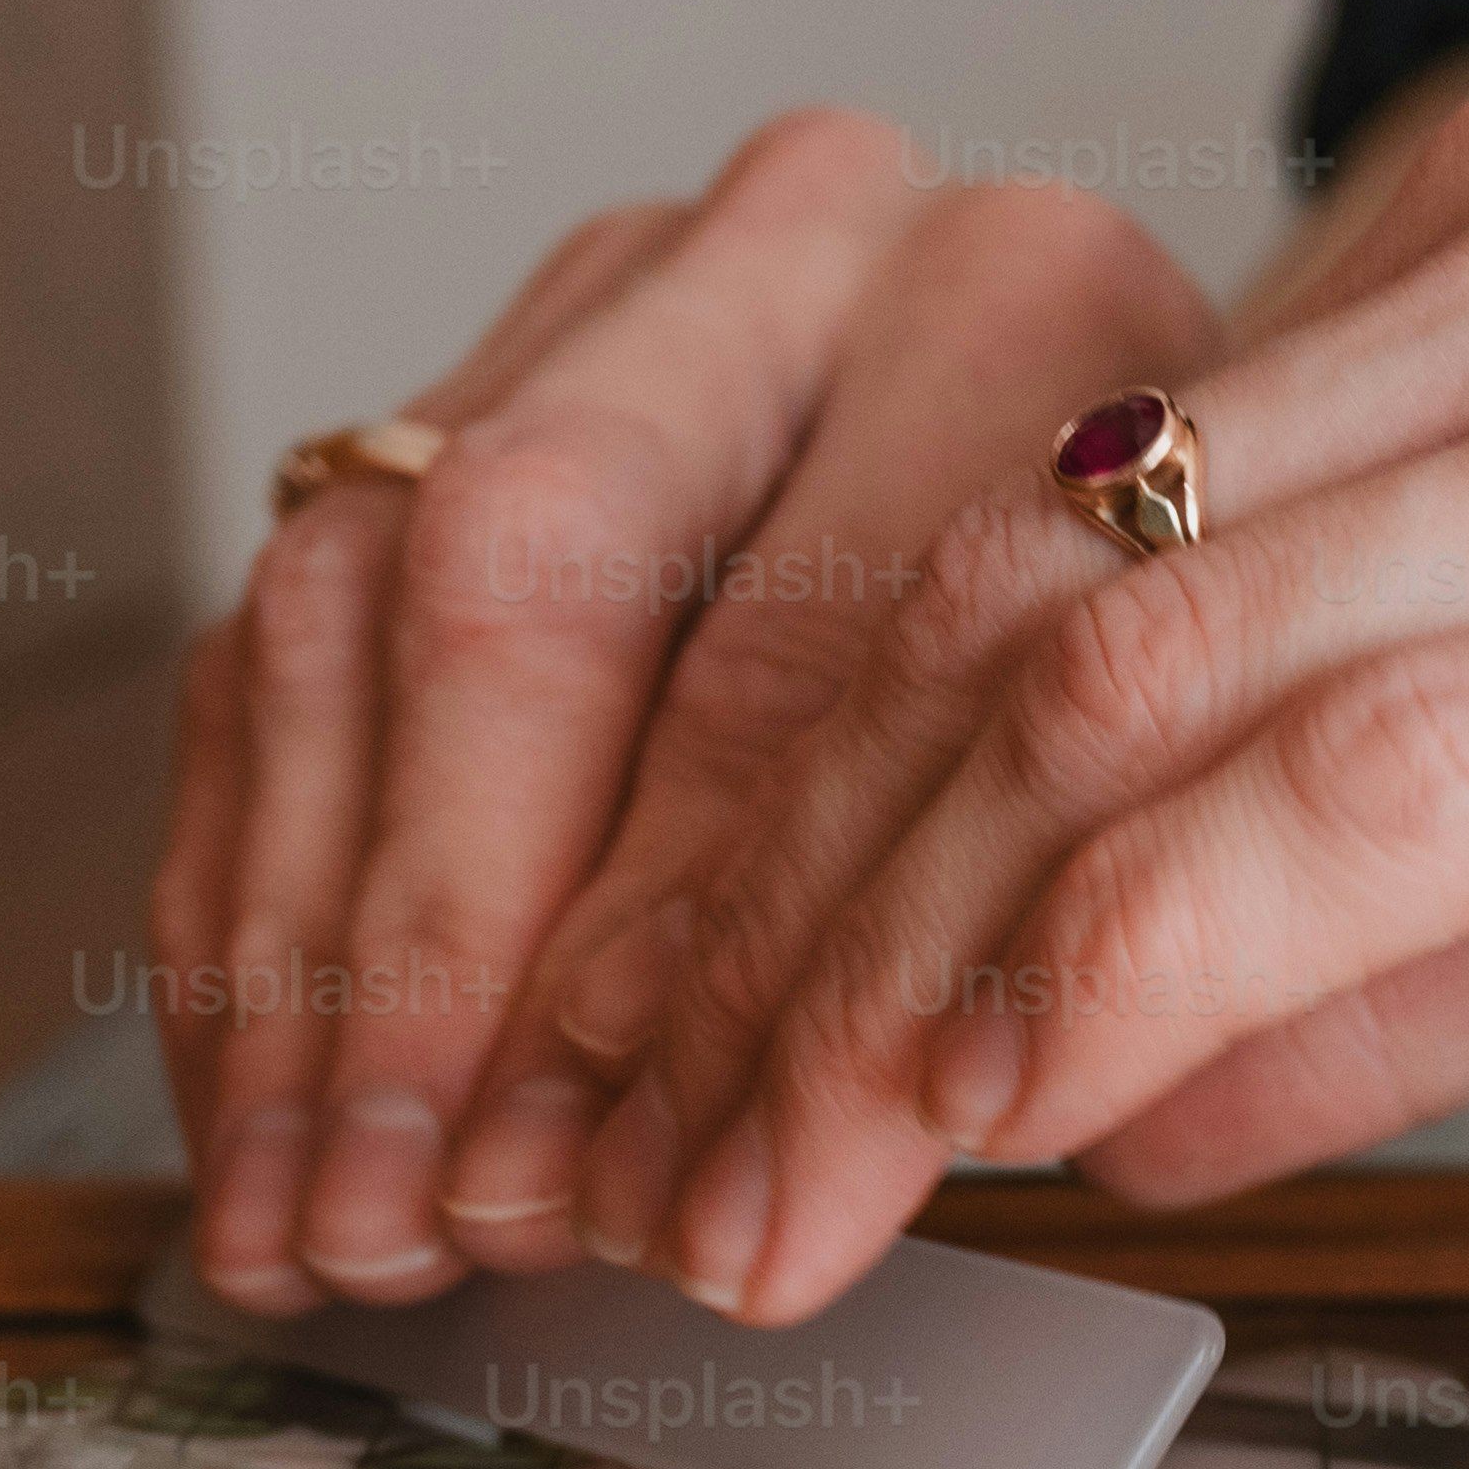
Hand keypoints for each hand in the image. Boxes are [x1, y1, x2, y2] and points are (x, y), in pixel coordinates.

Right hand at [149, 110, 1216, 1311]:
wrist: (1181, 495)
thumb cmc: (1206, 670)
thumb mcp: (1202, 777)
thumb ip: (1032, 930)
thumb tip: (745, 1165)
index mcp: (1014, 300)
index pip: (797, 652)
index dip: (678, 950)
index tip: (611, 1177)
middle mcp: (782, 253)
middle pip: (524, 577)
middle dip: (445, 950)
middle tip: (414, 1205)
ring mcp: (588, 312)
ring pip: (354, 607)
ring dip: (314, 958)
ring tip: (312, 1215)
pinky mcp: (444, 408)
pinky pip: (280, 657)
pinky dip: (262, 910)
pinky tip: (264, 1116)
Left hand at [529, 46, 1468, 1324]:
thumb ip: (1462, 860)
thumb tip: (1141, 1040)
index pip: (1038, 494)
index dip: (791, 786)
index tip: (661, 1026)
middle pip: (991, 572)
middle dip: (743, 898)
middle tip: (586, 1165)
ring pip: (1099, 678)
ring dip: (856, 974)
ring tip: (715, 1214)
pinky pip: (1327, 790)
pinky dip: (1098, 976)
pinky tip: (985, 1146)